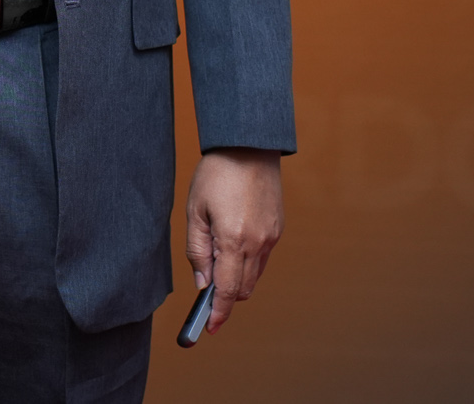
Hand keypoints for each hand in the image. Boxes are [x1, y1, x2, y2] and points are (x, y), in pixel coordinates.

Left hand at [184, 148, 283, 335]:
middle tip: (205, 292)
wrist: (249, 146)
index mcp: (234, 240)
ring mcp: (271, 237)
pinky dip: (247, 262)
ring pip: (254, 275)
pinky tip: (231, 244)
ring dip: (236, 279)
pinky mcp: (278, 229)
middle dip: (225, 297)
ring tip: (215, 258)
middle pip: (243, 289)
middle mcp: (258, 243)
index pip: (228, 291)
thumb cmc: (217, 174)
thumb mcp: (195, 211)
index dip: (218, 313)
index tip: (209, 328)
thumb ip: (197, 250)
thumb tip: (203, 282)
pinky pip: (262, 258)